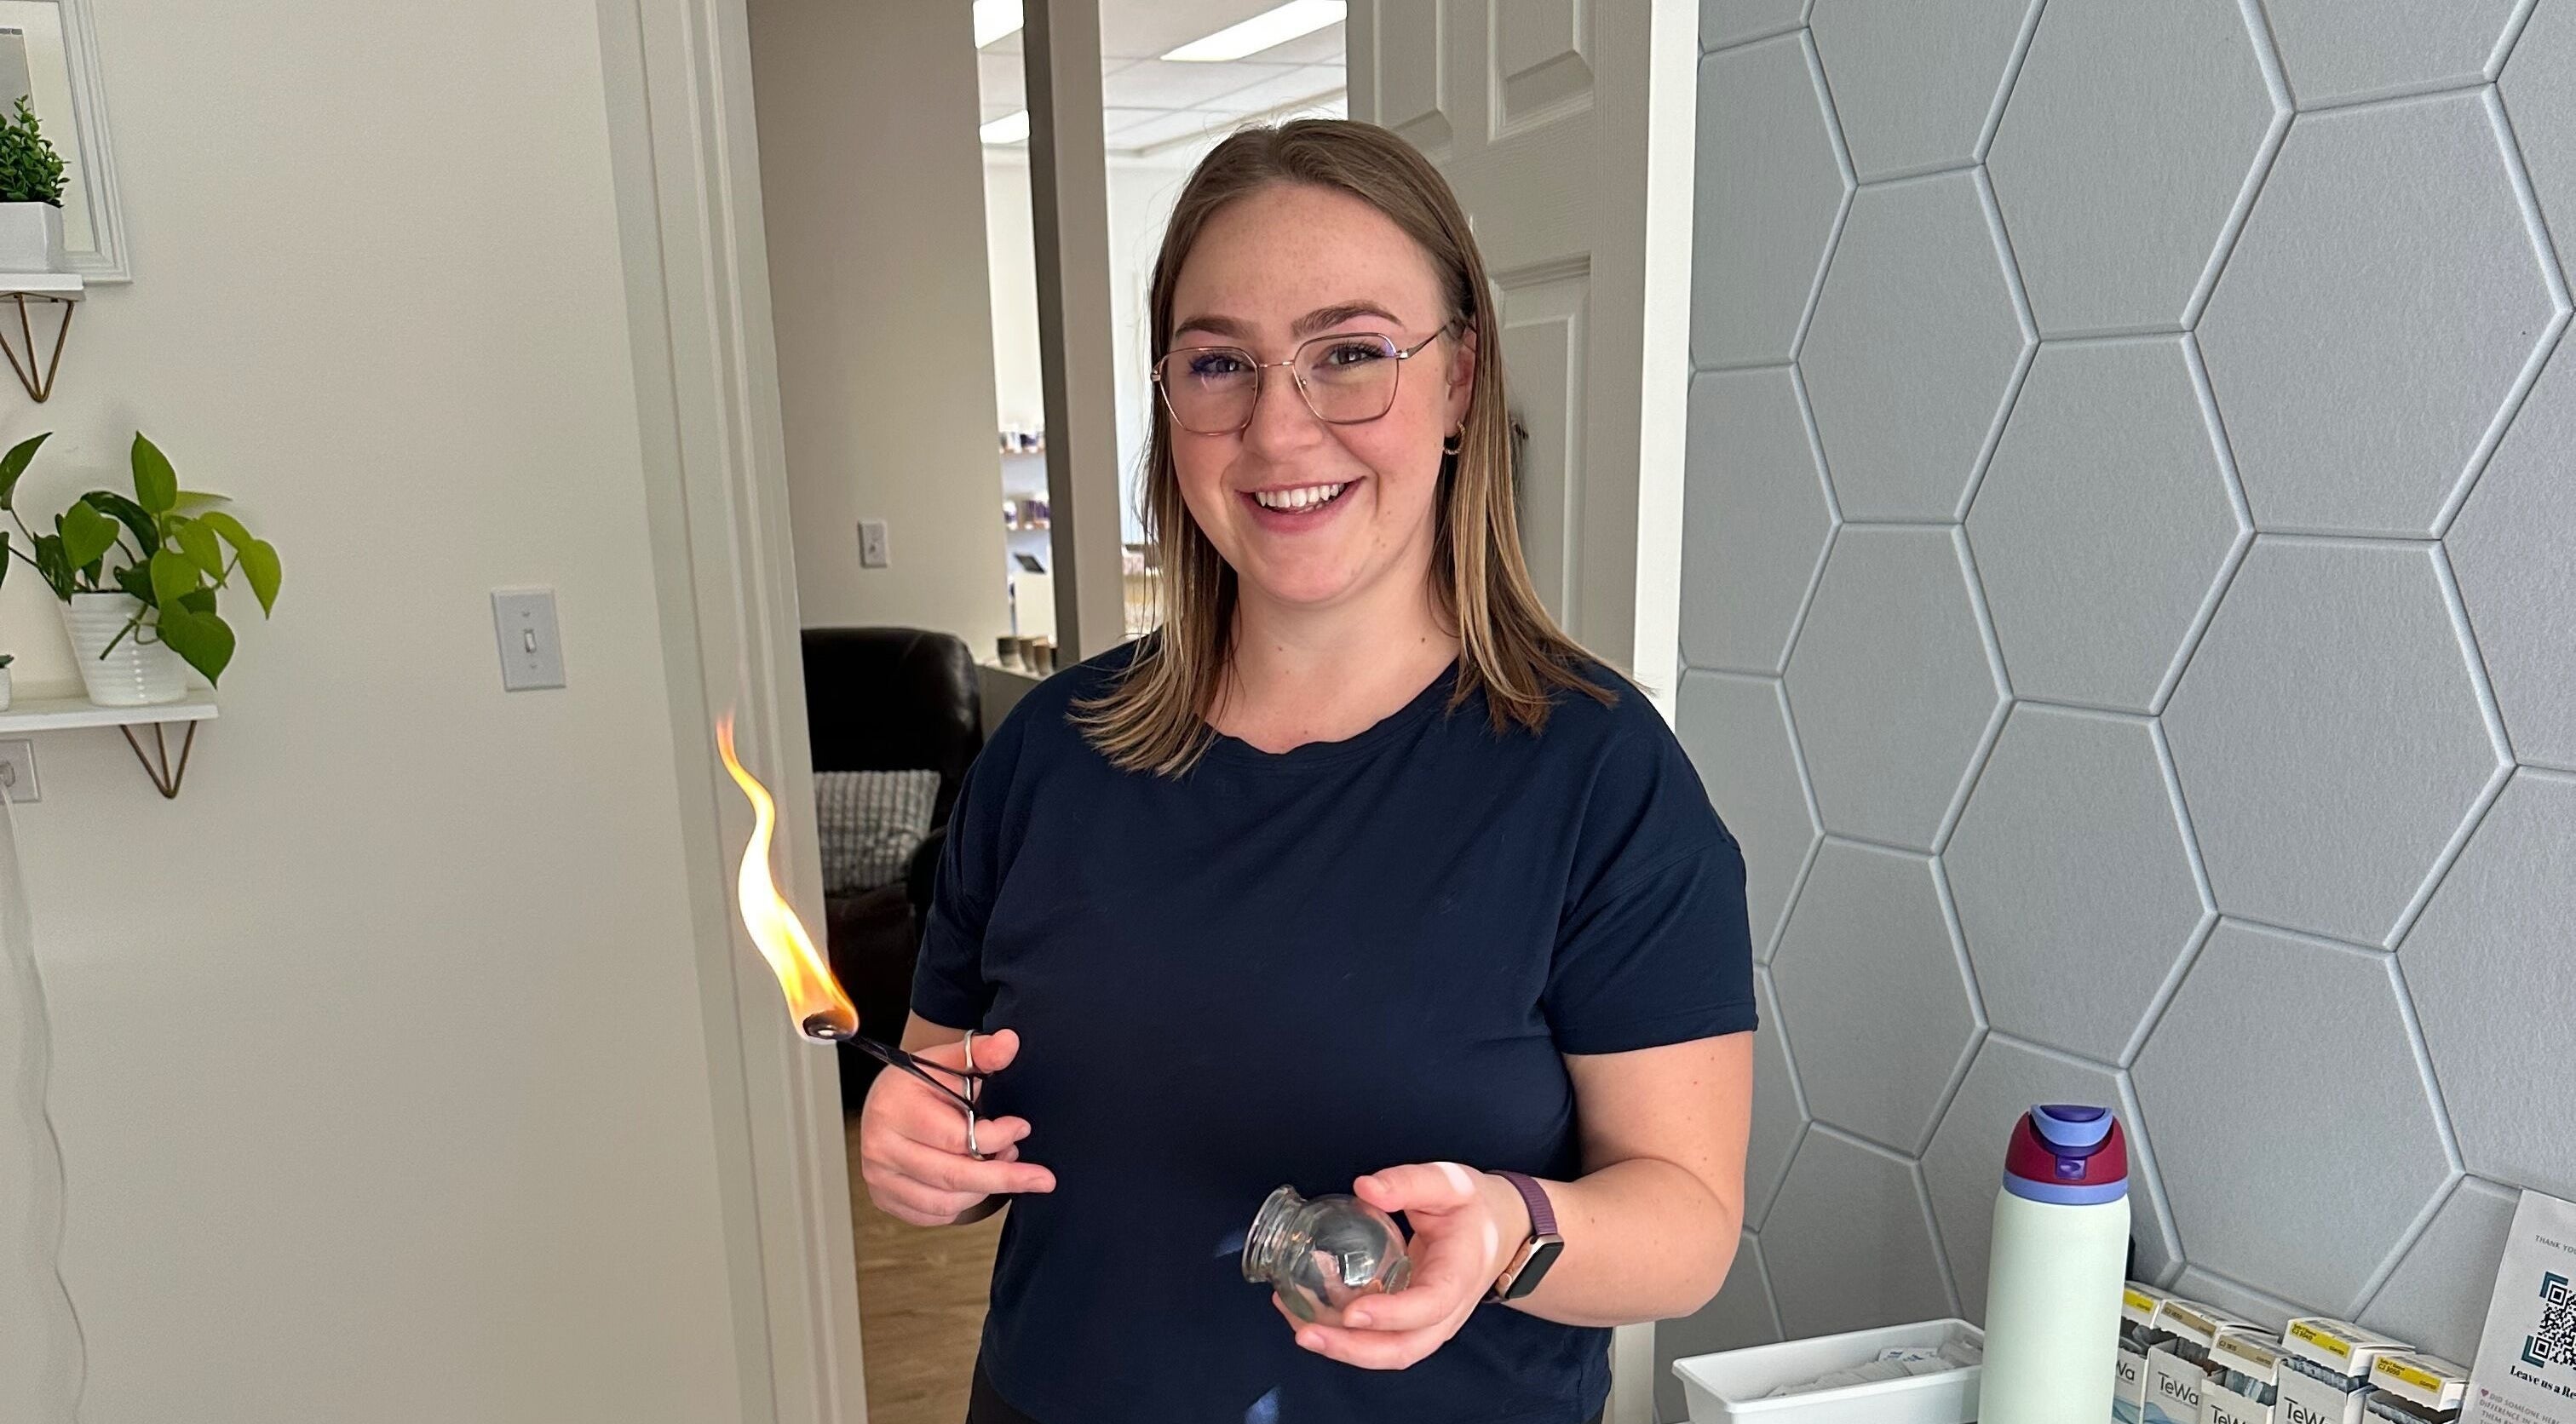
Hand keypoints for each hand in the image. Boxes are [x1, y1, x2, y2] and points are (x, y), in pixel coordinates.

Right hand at [855, 1028, 1054, 1225]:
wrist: (886, 1102)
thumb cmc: (920, 1082)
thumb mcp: (949, 1060)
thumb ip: (982, 1052)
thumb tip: (1010, 1042)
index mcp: (895, 1107)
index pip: (953, 1137)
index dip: (996, 1136)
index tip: (1021, 1127)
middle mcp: (881, 1147)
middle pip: (952, 1177)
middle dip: (1004, 1177)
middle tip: (1040, 1177)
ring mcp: (879, 1177)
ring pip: (945, 1203)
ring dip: (984, 1189)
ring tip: (1002, 1164)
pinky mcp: (885, 1198)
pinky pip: (933, 1215)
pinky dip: (963, 1203)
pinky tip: (977, 1182)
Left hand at [1275, 1161, 1533, 1369]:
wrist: (1501, 1233)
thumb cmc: (1473, 1208)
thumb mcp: (1449, 1183)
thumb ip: (1408, 1182)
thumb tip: (1364, 1187)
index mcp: (1459, 1276)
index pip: (1428, 1307)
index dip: (1391, 1315)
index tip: (1353, 1311)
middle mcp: (1446, 1313)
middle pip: (1403, 1349)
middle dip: (1352, 1349)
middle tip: (1305, 1333)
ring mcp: (1430, 1324)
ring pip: (1388, 1354)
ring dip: (1341, 1349)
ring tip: (1297, 1327)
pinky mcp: (1412, 1324)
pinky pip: (1379, 1342)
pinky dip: (1344, 1338)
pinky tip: (1308, 1317)